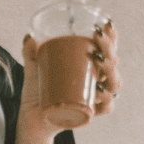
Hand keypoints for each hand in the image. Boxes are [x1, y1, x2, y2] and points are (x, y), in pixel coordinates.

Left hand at [19, 19, 121, 139]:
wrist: (32, 120)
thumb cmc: (38, 93)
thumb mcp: (33, 70)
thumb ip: (31, 54)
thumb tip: (29, 37)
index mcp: (88, 66)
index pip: (105, 49)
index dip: (111, 37)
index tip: (107, 24)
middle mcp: (96, 80)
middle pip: (112, 62)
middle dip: (109, 48)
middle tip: (97, 37)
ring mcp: (95, 97)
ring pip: (114, 83)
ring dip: (111, 70)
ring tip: (99, 61)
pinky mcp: (90, 113)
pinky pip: (107, 107)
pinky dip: (106, 100)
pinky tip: (100, 92)